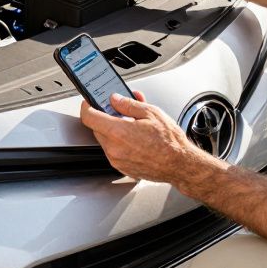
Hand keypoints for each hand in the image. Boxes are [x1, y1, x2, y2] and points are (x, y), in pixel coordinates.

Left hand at [79, 91, 221, 185]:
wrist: (179, 165)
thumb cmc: (169, 142)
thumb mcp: (151, 113)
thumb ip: (129, 105)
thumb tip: (115, 99)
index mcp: (118, 132)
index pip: (89, 117)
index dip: (87, 106)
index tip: (89, 102)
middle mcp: (114, 148)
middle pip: (97, 128)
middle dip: (105, 117)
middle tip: (118, 110)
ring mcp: (117, 160)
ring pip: (105, 140)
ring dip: (113, 131)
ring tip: (132, 125)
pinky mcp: (122, 168)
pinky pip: (114, 151)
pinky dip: (119, 143)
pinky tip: (135, 138)